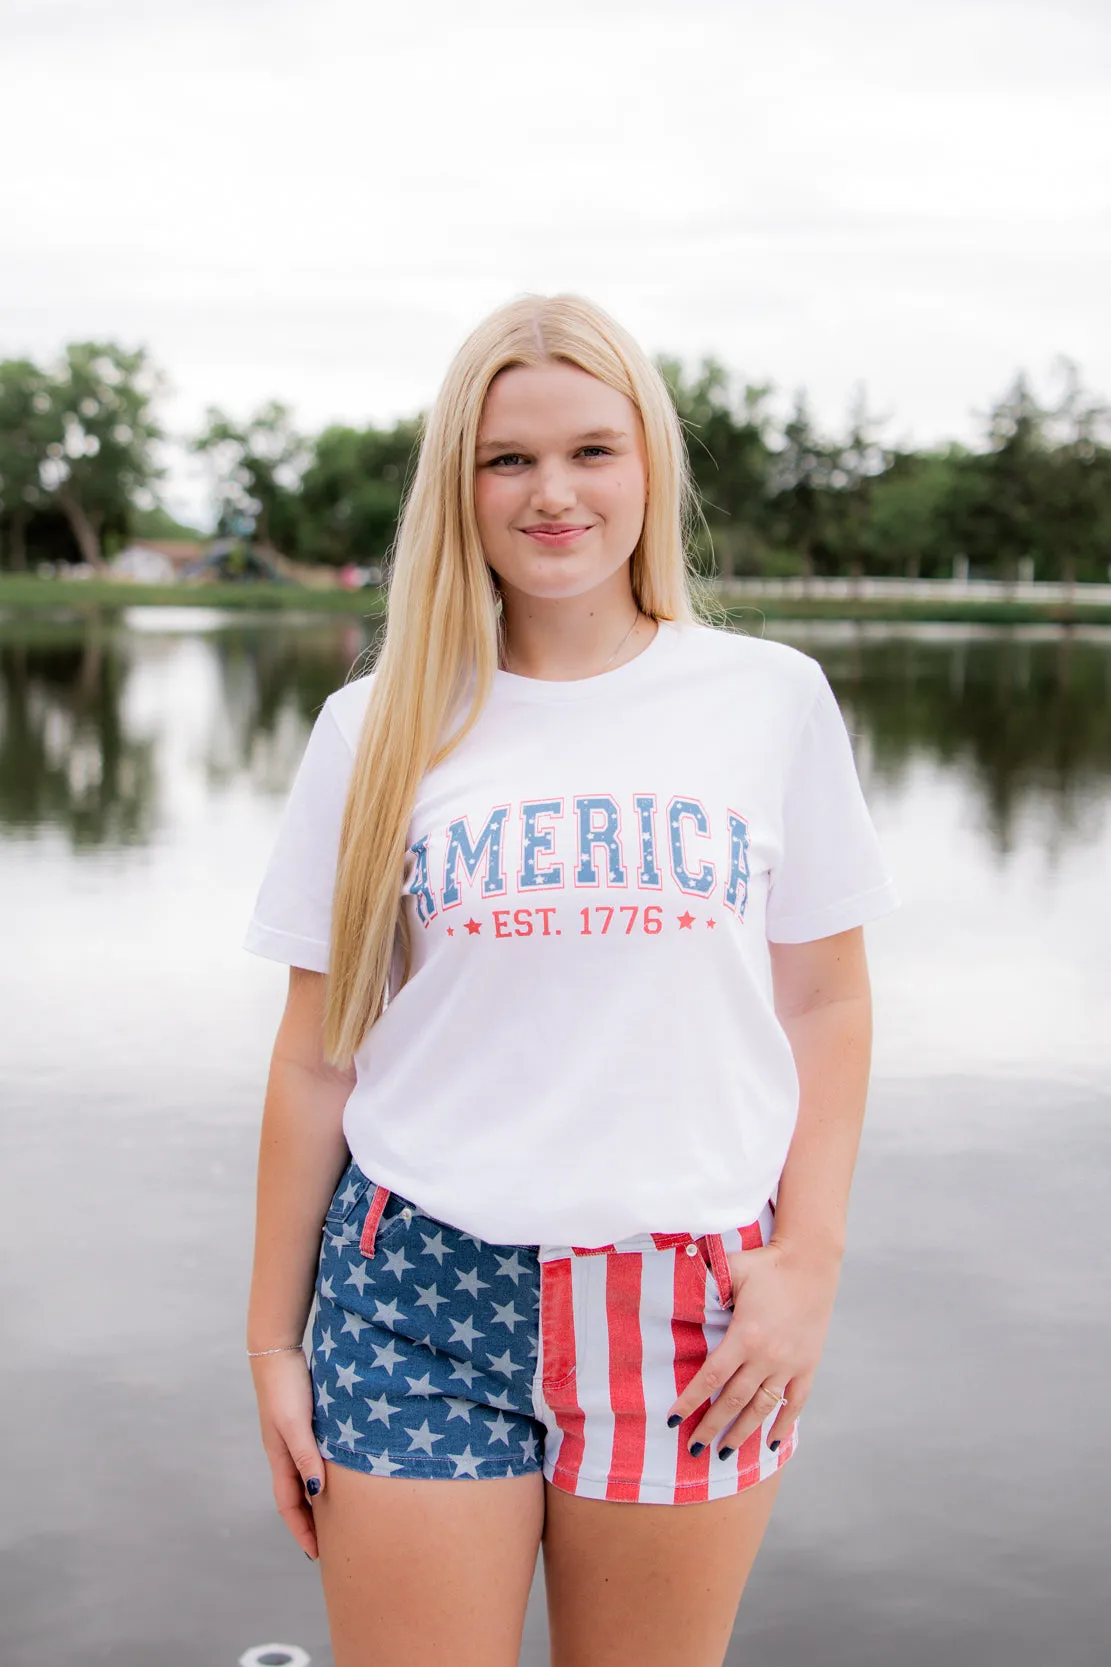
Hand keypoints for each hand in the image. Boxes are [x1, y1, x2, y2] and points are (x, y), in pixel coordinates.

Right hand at [249, 1348, 324, 1559]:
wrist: (277, 1351)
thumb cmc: (286, 1387)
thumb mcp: (296, 1424)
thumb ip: (306, 1456)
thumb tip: (317, 1492)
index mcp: (279, 1458)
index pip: (289, 1505)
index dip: (302, 1531)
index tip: (317, 1555)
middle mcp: (284, 1452)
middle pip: (296, 1496)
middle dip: (310, 1522)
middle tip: (330, 1543)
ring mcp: (292, 1438)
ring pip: (304, 1478)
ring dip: (316, 1499)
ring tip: (336, 1516)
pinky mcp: (302, 1423)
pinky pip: (311, 1459)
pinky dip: (321, 1473)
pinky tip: (337, 1473)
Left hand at [666, 1237, 842, 1457]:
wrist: (812, 1262)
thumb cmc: (766, 1263)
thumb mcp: (732, 1268)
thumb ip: (704, 1280)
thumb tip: (673, 1282)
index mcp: (744, 1336)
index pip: (711, 1378)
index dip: (691, 1401)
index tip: (673, 1421)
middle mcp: (767, 1356)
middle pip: (733, 1401)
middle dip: (711, 1428)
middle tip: (693, 1450)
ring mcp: (789, 1364)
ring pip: (762, 1408)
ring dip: (742, 1433)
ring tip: (724, 1455)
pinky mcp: (808, 1366)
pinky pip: (795, 1403)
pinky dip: (783, 1425)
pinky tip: (770, 1443)